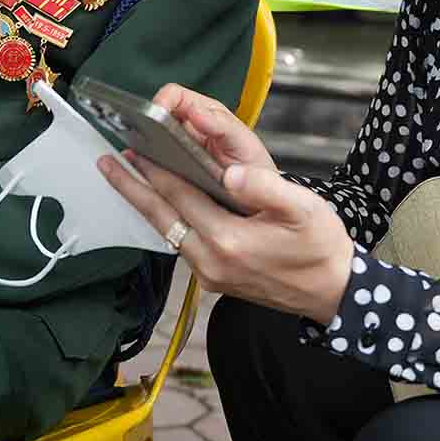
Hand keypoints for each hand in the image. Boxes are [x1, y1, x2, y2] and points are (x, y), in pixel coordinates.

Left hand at [98, 143, 355, 326]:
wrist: (332, 292)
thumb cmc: (320, 247)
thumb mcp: (305, 210)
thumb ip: (266, 188)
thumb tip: (230, 173)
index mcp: (229, 241)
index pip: (180, 197)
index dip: (154, 171)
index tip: (131, 148)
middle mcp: (210, 262)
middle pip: (160, 217)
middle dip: (131, 188)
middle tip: (106, 163)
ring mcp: (209, 274)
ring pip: (166, 231)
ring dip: (146, 203)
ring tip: (126, 177)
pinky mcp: (212, 279)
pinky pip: (179, 243)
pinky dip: (165, 219)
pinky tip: (161, 202)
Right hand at [145, 83, 279, 175]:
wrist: (258, 199)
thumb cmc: (253, 166)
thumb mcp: (242, 142)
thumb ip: (221, 125)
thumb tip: (197, 111)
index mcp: (205, 112)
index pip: (174, 95)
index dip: (162, 101)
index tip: (155, 115)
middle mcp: (189, 127)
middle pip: (157, 116)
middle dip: (145, 125)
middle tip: (144, 140)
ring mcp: (178, 149)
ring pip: (150, 141)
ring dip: (143, 148)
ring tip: (141, 158)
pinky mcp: (173, 170)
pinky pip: (152, 164)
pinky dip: (144, 167)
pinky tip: (144, 173)